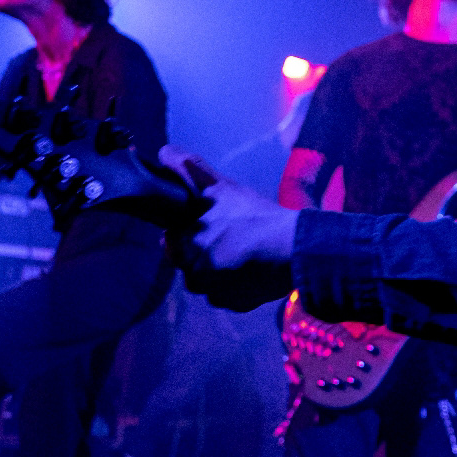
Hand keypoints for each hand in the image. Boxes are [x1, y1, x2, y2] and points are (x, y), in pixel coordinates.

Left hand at [160, 145, 298, 310]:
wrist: (292, 249)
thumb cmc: (255, 216)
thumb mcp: (222, 187)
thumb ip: (190, 169)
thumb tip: (165, 151)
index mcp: (185, 245)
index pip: (172, 242)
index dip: (189, 233)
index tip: (209, 225)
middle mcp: (193, 273)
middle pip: (191, 264)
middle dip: (205, 253)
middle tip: (231, 238)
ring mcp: (213, 292)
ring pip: (208, 282)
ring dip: (219, 271)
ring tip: (242, 255)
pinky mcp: (234, 305)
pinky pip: (226, 297)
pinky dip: (235, 287)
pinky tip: (251, 272)